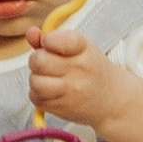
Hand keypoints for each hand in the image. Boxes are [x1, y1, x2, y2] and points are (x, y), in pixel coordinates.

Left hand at [25, 22, 140, 141]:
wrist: (111, 100)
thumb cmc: (91, 69)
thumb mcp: (80, 48)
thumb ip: (53, 39)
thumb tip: (30, 33)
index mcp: (84, 49)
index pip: (56, 40)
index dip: (47, 40)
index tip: (49, 43)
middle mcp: (79, 71)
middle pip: (39, 61)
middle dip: (37, 60)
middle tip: (46, 63)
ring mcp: (71, 92)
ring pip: (35, 82)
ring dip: (36, 79)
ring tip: (48, 78)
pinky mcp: (62, 109)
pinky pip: (35, 98)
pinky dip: (38, 94)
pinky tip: (51, 91)